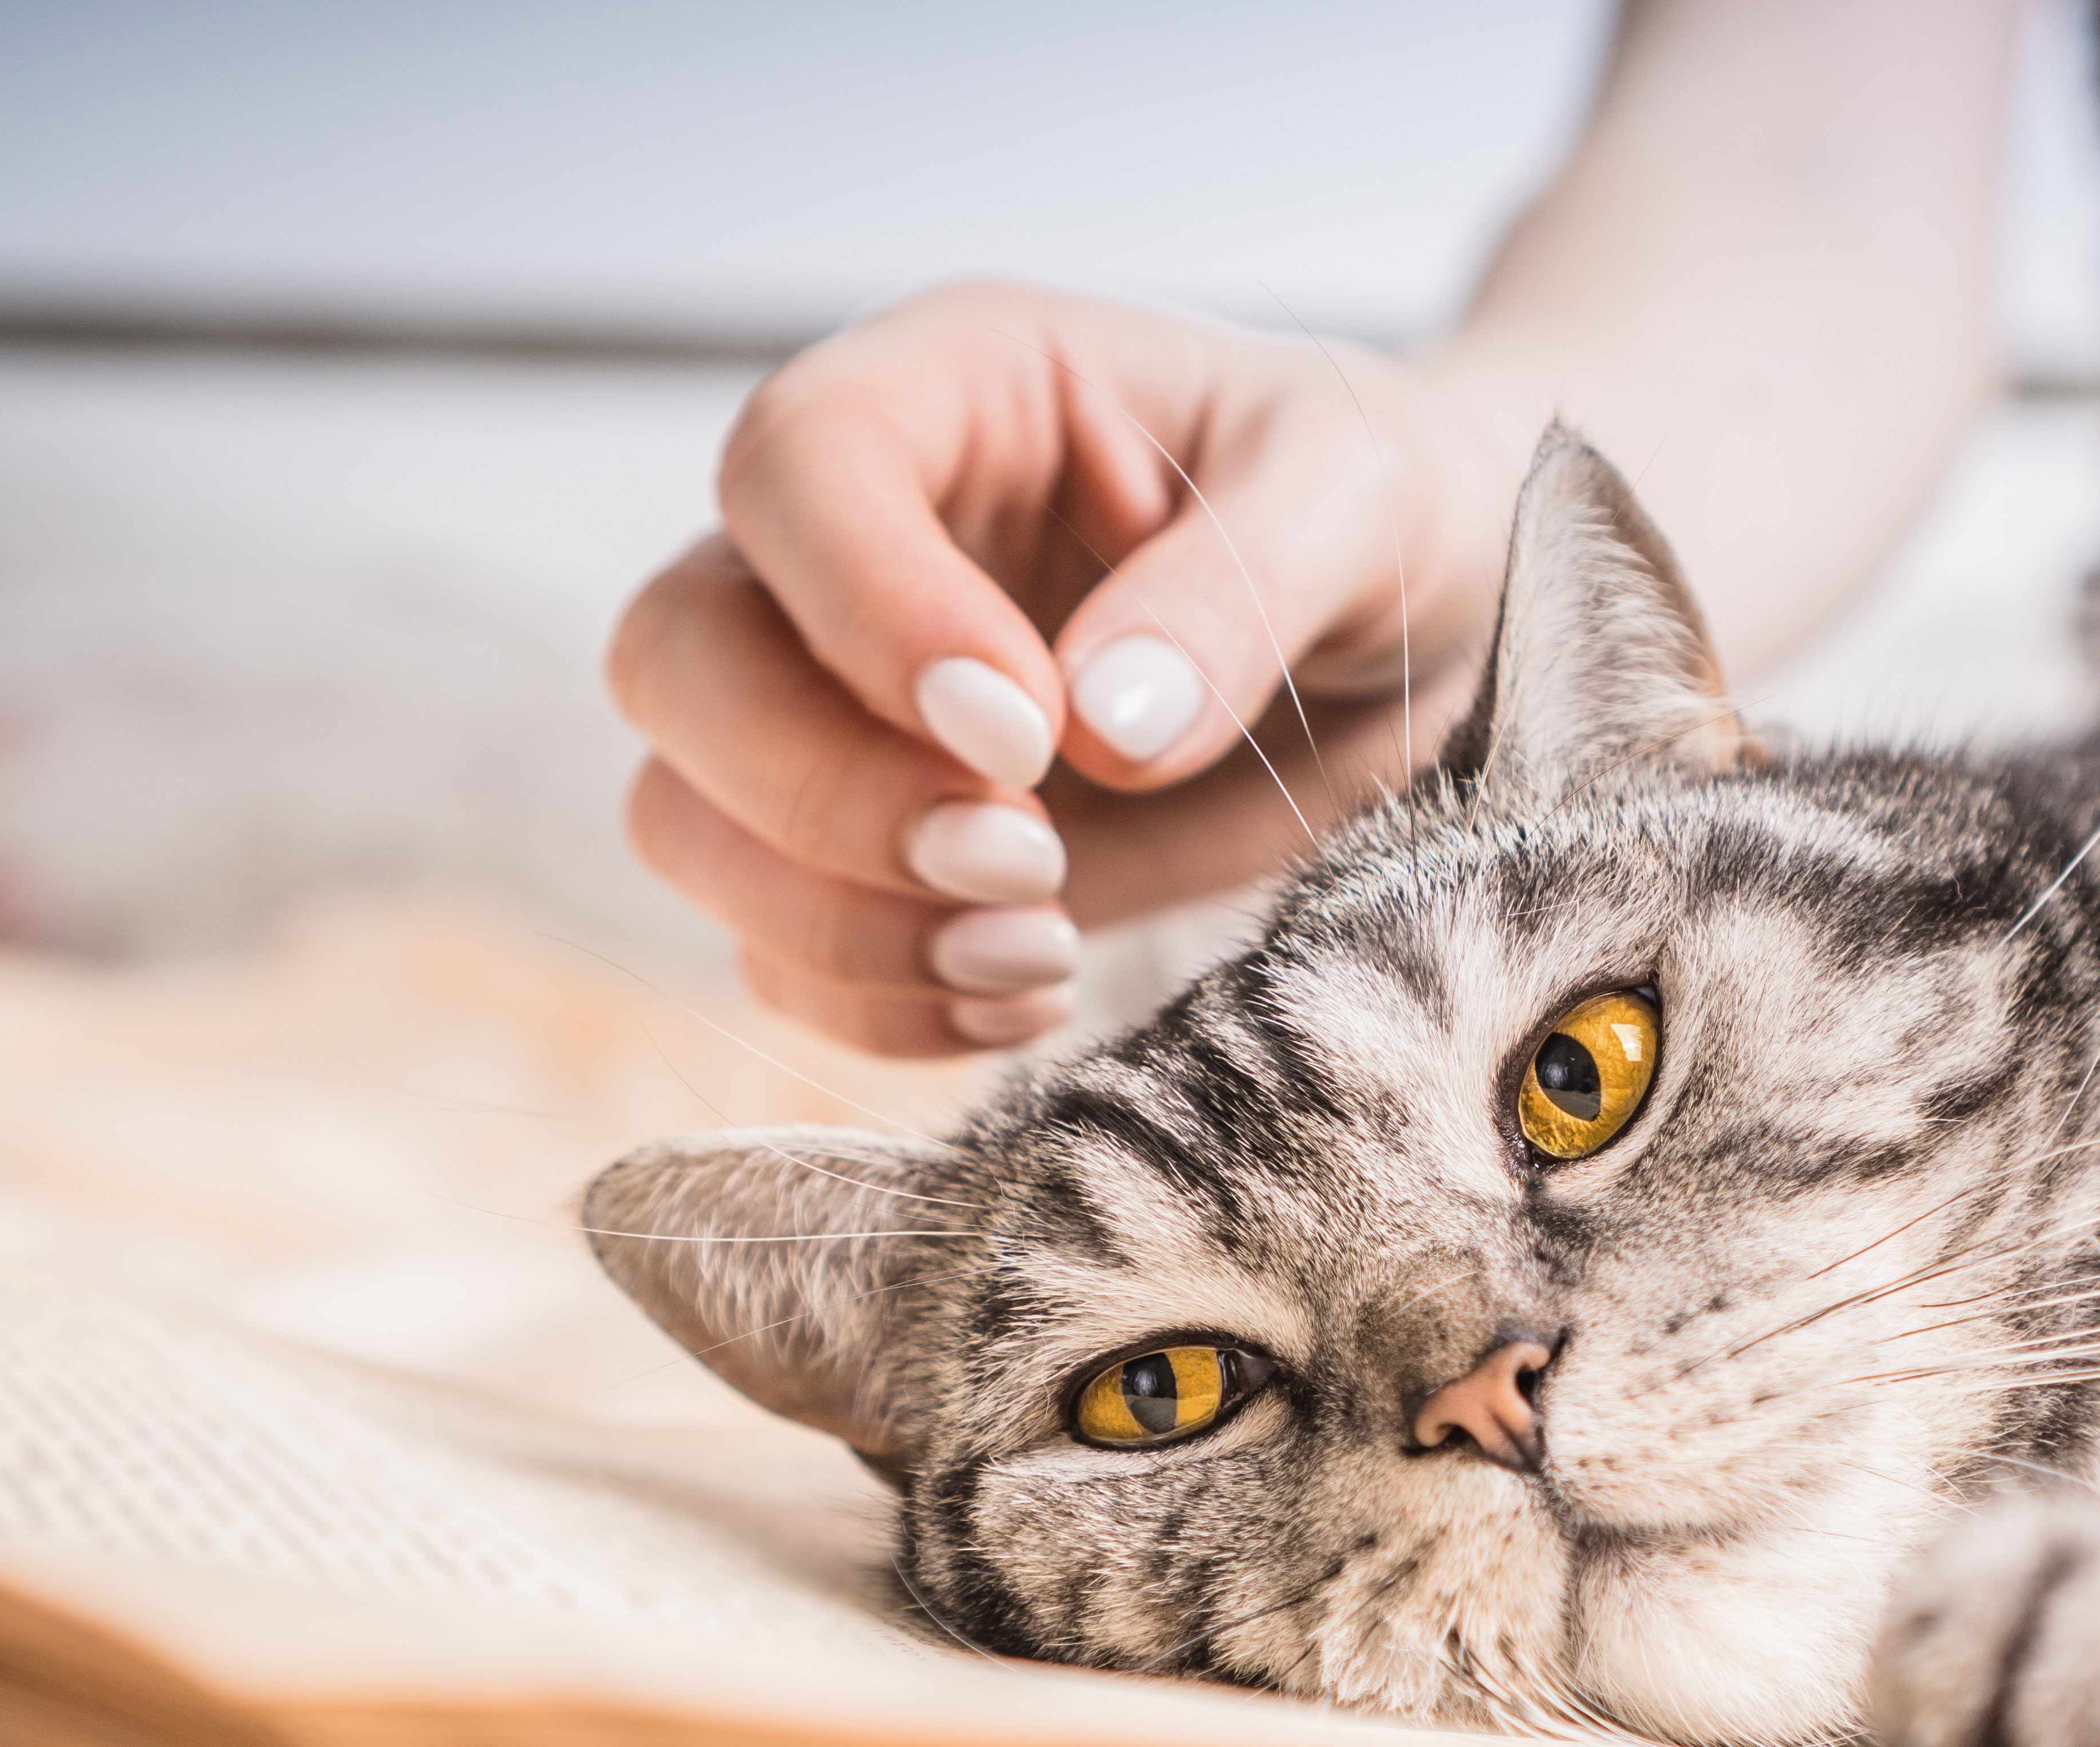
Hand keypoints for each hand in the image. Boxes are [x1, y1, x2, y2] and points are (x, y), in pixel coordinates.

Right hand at [608, 281, 1518, 1055]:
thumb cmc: (1388, 512)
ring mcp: (839, 702)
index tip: (1022, 735)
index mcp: (956, 391)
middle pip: (677, 658)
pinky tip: (1028, 989)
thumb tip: (1100, 726)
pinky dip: (875, 1002)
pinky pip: (770, 945)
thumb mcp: (1366, 497)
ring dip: (836, 918)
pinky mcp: (871, 850)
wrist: (1422, 634)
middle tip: (1033, 862)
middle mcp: (855, 540)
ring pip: (686, 812)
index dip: (867, 613)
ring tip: (1045, 946)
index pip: (794, 467)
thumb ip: (1241, 586)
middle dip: (823, 793)